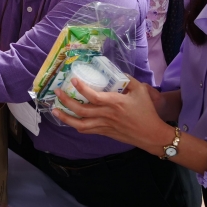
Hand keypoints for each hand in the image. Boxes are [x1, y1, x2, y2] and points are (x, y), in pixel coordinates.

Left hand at [52, 76, 174, 155]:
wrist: (151, 135)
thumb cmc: (147, 112)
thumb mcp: (141, 91)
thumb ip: (128, 80)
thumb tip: (118, 72)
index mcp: (115, 103)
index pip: (94, 96)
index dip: (82, 89)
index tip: (73, 80)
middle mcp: (106, 115)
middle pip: (81, 110)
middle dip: (66, 101)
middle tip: (57, 93)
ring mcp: (104, 125)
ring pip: (80, 124)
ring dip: (66, 117)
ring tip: (55, 110)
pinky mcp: (104, 132)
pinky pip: (86, 130)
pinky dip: (76, 125)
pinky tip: (69, 120)